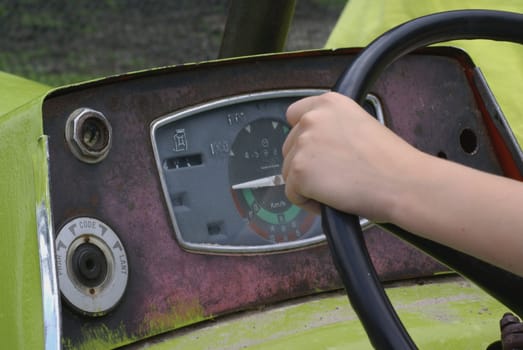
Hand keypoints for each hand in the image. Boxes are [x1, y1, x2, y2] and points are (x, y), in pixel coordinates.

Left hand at [282, 92, 423, 221]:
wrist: (402, 182)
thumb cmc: (390, 162)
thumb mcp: (360, 125)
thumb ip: (332, 129)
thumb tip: (316, 149)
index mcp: (328, 103)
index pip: (294, 115)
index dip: (303, 136)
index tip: (315, 152)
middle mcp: (311, 118)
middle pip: (289, 147)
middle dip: (307, 164)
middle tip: (335, 176)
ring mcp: (302, 144)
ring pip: (289, 171)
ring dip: (307, 184)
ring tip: (337, 189)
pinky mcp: (299, 171)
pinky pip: (292, 194)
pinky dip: (308, 203)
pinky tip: (333, 200)